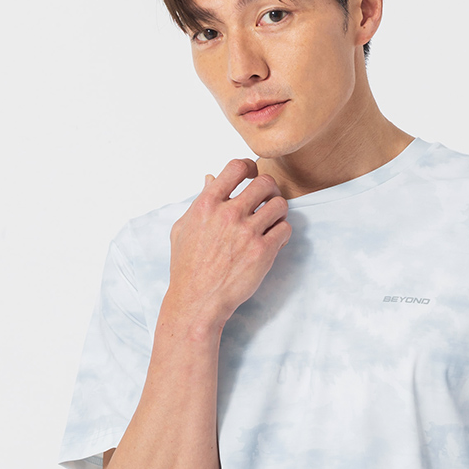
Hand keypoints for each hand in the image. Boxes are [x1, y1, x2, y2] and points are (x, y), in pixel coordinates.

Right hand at [165, 158, 290, 329]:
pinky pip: (285, 229)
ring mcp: (247, 233)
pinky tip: (273, 240)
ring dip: (279, 211)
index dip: (249, 167)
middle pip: (265, 182)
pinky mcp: (262, 252)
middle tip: (268, 200)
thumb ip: (200, 201)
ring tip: (271, 222)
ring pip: (280, 204)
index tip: (252, 175)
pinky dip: (282, 232)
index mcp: (207, 204)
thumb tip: (210, 178)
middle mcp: (228, 215)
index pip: (236, 167)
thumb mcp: (183, 228)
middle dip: (270, 189)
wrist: (197, 300)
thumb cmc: (187, 267)